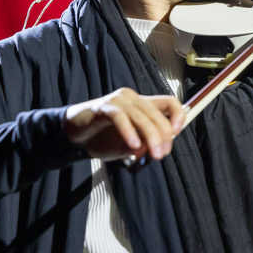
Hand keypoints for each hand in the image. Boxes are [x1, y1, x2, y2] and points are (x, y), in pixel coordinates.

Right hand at [63, 88, 184, 160]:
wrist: (74, 136)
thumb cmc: (102, 138)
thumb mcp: (129, 146)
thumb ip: (144, 146)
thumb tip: (157, 149)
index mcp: (142, 105)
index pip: (169, 102)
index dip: (178, 115)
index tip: (176, 133)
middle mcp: (132, 98)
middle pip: (157, 113)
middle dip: (164, 135)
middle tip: (162, 153)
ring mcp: (118, 101)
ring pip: (142, 116)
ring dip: (151, 136)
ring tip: (153, 154)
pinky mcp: (104, 107)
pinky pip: (121, 117)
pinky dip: (129, 132)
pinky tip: (133, 145)